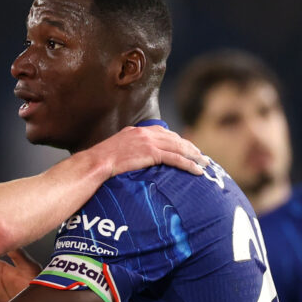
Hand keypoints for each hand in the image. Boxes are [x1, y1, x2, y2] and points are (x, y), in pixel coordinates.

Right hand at [91, 125, 209, 176]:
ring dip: (194, 156)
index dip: (178, 141)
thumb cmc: (102, 160)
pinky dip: (188, 164)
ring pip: (179, 148)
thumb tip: (135, 157)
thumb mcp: (117, 148)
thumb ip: (130, 148)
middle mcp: (146, 133)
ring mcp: (149, 142)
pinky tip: (197, 171)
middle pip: (175, 139)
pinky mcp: (151, 153)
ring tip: (205, 164)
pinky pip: (175, 159)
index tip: (187, 148)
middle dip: (190, 148)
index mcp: (138, 131)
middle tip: (202, 157)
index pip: (164, 133)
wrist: (96, 162)